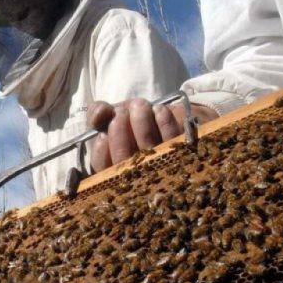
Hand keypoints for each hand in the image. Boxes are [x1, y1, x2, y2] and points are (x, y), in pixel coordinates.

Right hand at [87, 98, 218, 172]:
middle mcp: (138, 177)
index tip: (103, 133)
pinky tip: (159, 110)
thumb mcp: (111, 117)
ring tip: (139, 105)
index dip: (101, 151)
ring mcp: (163, 168)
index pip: (102, 170)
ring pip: (148, 147)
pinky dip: (164, 121)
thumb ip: (98, 114)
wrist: (168, 120)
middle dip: (119, 130)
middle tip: (121, 114)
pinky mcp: (185, 155)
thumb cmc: (132, 124)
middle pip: (124, 159)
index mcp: (114, 173)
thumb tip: (100, 113)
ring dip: (141, 120)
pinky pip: (173, 139)